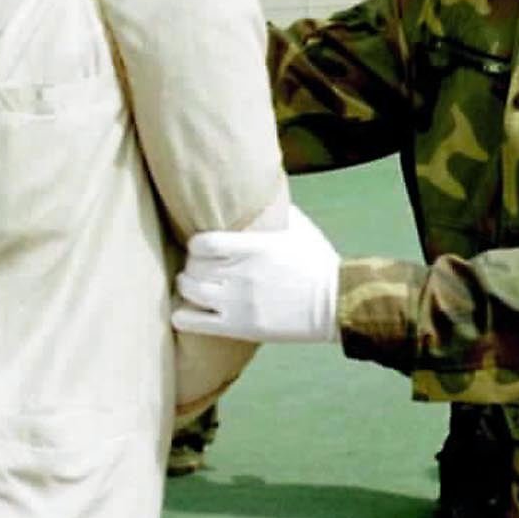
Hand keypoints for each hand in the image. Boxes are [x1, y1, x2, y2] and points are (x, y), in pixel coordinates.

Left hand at [173, 203, 340, 343]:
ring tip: (193, 285)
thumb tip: (261, 190)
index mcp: (253, 247)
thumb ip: (274, 211)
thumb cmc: (318, 263)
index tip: (200, 246)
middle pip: (193, 265)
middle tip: (199, 266)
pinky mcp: (237, 327)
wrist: (336, 304)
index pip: (202, 242)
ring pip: (188, 290)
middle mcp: (240, 274)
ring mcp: (237, 303)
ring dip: (186, 285)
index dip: (196, 244)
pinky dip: (181, 315)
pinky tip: (187, 311)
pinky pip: (190, 322)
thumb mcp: (299, 228)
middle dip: (192, 264)